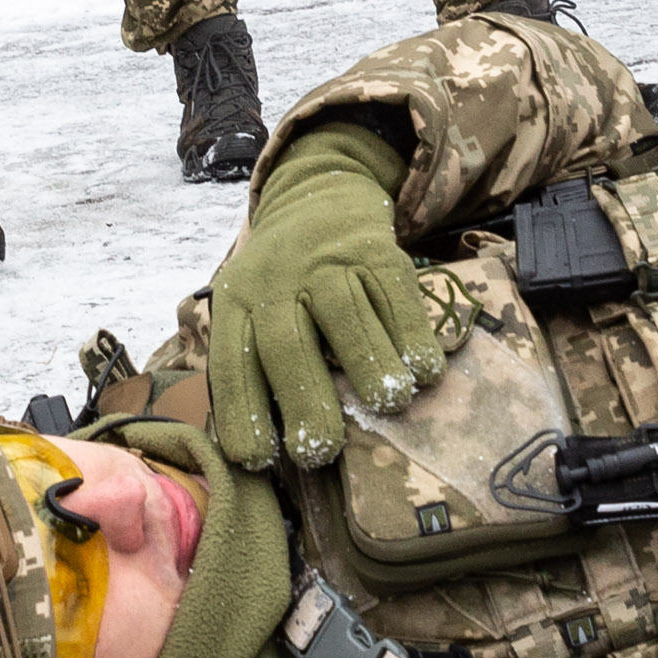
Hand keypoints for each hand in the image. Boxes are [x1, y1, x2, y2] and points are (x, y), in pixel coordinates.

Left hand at [200, 122, 433, 471]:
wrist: (320, 197)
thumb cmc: (286, 284)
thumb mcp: (254, 311)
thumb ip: (259, 369)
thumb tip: (267, 457)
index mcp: (237, 304)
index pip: (232, 361)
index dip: (241, 411)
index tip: (256, 460)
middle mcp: (276, 281)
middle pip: (286, 341)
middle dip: (303, 399)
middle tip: (322, 450)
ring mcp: (327, 261)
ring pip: (343, 312)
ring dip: (367, 362)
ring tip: (388, 405)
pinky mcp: (375, 248)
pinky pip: (394, 291)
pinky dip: (411, 333)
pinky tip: (425, 371)